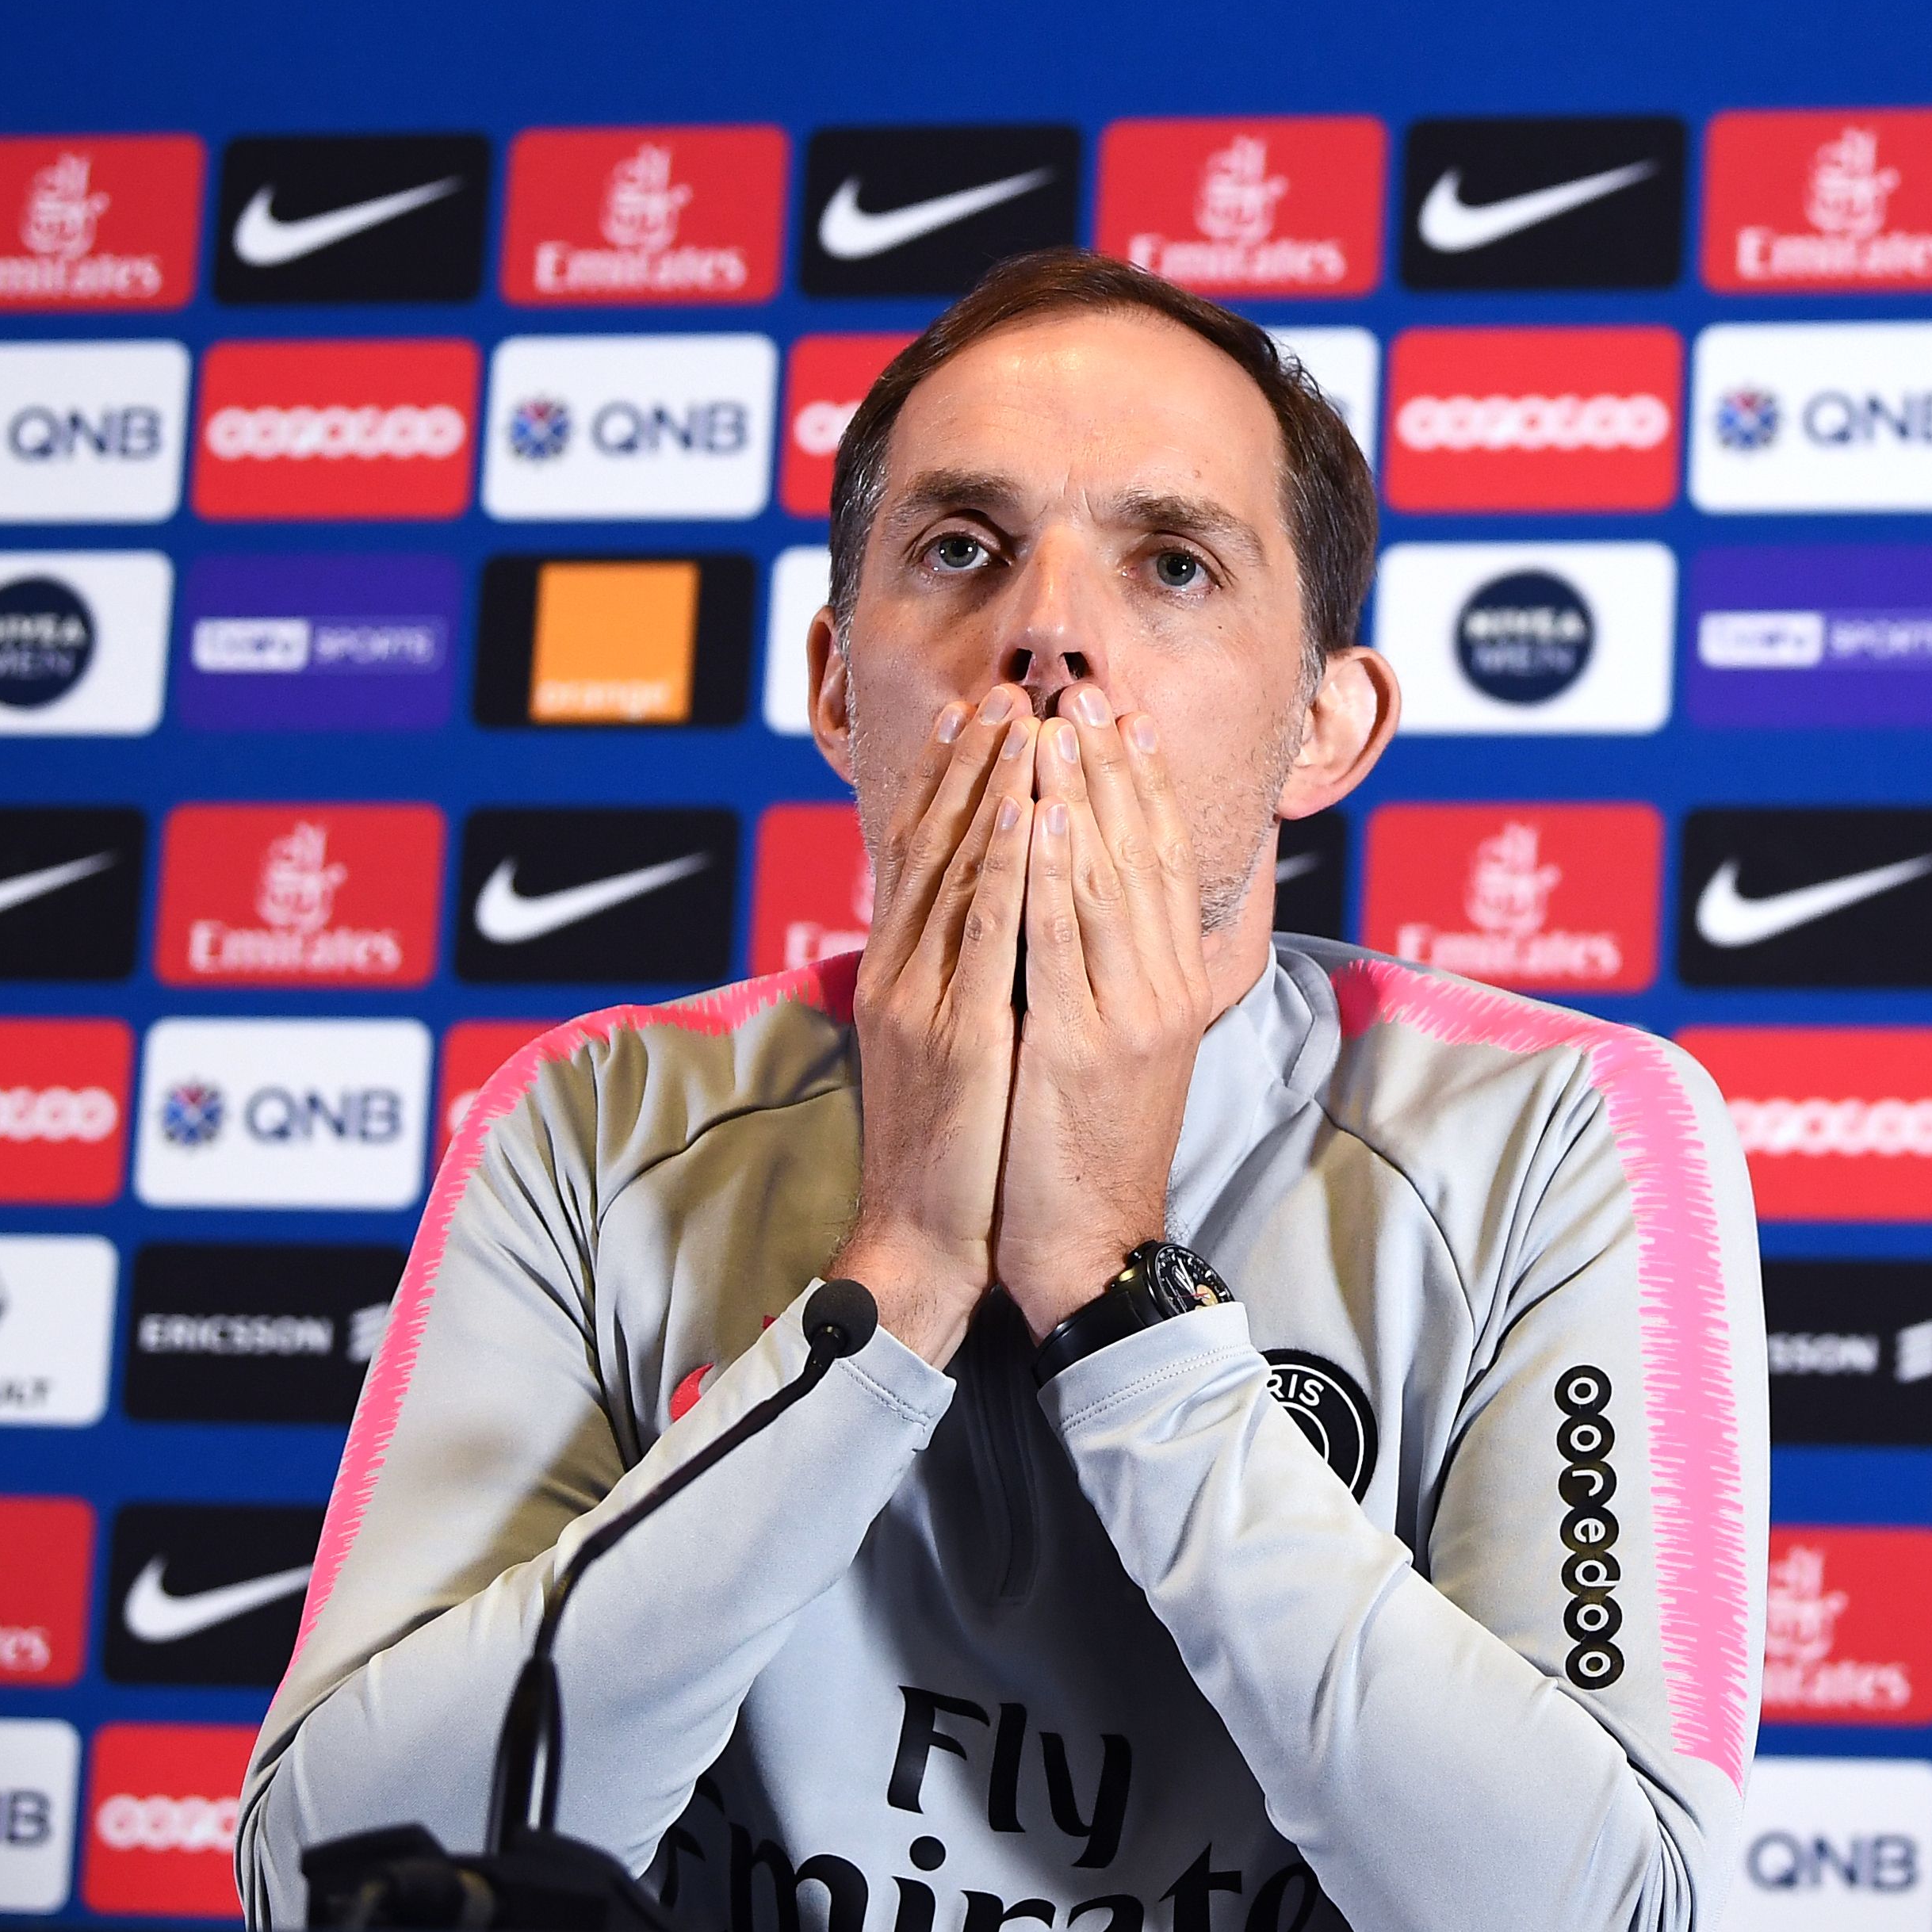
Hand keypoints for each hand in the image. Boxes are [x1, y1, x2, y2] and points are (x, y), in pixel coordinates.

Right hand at [831, 683, 1038, 1367]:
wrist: (928, 1240)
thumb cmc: (955, 1149)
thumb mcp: (949, 1046)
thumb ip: (958, 979)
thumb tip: (987, 921)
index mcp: (903, 974)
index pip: (925, 855)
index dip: (953, 781)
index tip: (984, 716)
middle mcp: (906, 973)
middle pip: (939, 845)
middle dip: (977, 764)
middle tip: (1011, 692)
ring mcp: (926, 1000)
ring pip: (960, 871)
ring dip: (993, 789)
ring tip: (1026, 721)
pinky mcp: (959, 1036)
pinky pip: (988, 935)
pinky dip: (1005, 866)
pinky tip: (1027, 811)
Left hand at [997, 685, 1211, 1334]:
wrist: (1086, 1249)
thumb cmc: (1088, 1151)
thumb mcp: (1122, 1051)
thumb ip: (1118, 977)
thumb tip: (1098, 907)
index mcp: (1174, 989)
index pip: (1167, 864)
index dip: (1145, 786)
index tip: (1123, 720)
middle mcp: (1162, 990)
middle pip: (1140, 856)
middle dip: (1109, 768)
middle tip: (1084, 693)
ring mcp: (1125, 1017)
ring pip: (1103, 883)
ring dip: (1079, 795)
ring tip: (1056, 726)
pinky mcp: (1078, 1048)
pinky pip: (1062, 941)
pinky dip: (1051, 871)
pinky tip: (1039, 814)